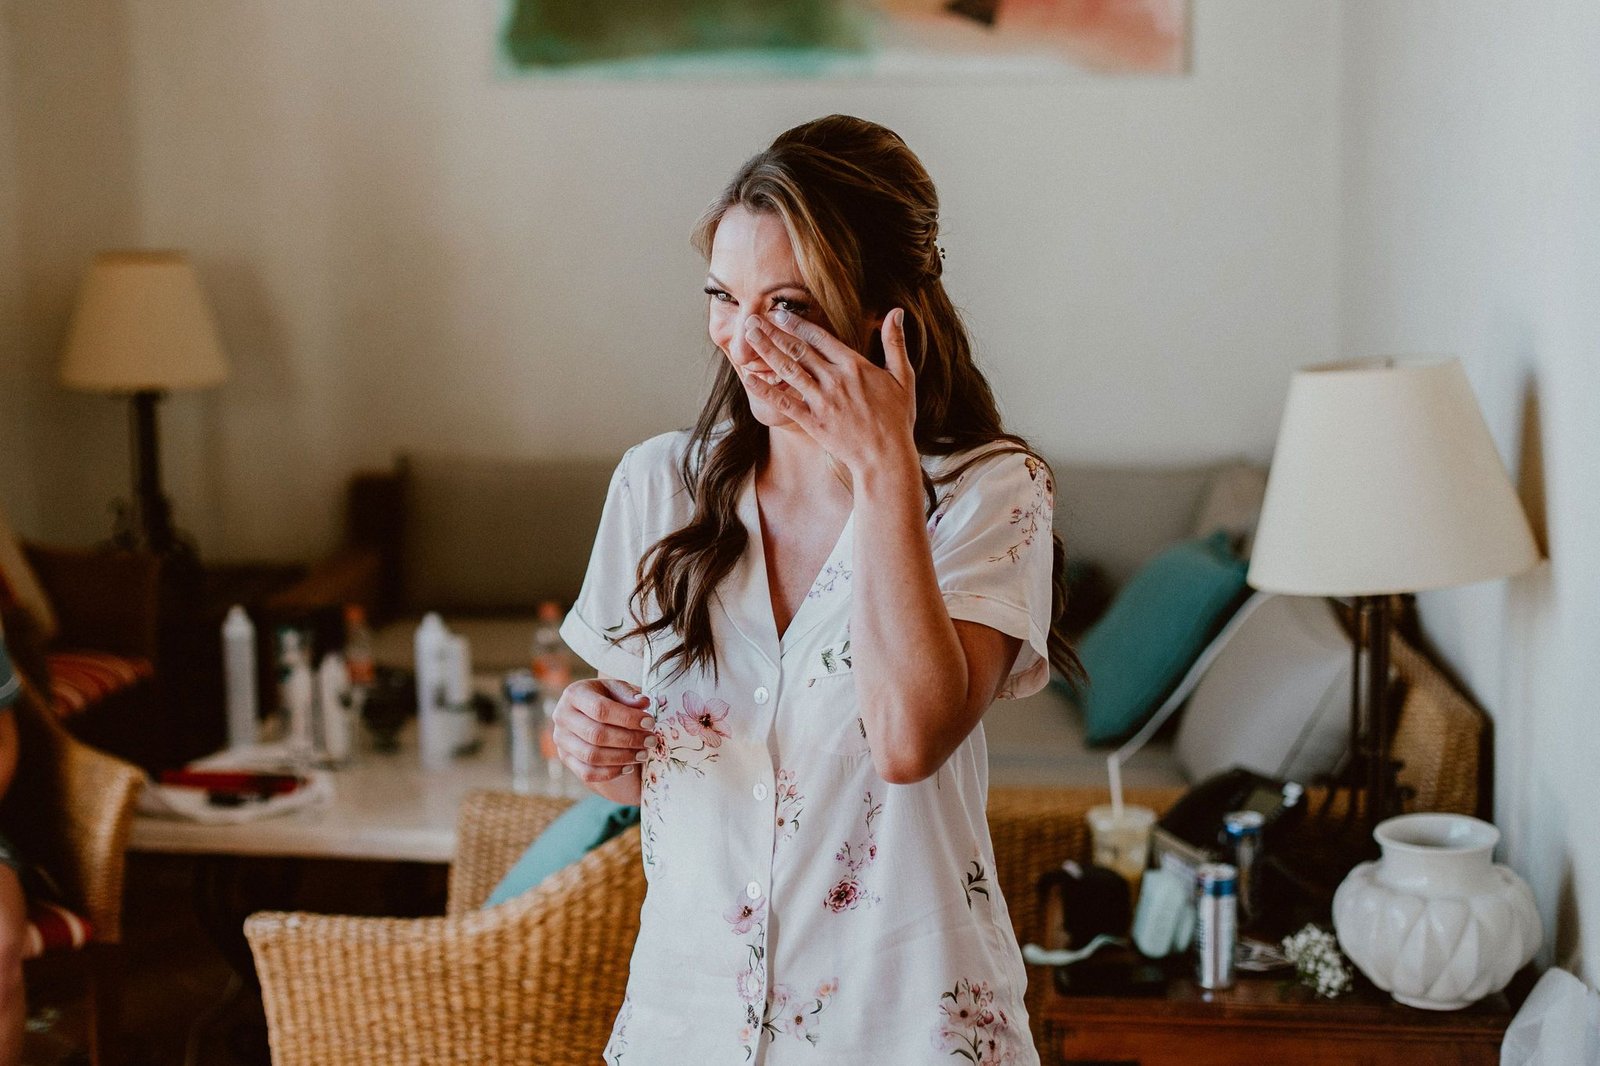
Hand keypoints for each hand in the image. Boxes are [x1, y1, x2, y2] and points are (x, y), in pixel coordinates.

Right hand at [551, 678, 654, 785]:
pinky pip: (587, 773)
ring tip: (643, 754)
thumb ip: (629, 694)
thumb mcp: (617, 689)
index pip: (600, 709)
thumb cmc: (608, 698)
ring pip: (591, 756)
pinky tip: (629, 767)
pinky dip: (611, 772)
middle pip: (596, 734)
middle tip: (651, 741)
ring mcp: (561, 740)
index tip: (650, 722)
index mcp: (574, 694)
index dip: (627, 718)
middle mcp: (562, 716)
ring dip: (622, 758)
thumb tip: (643, 703)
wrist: (590, 713)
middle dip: (628, 740)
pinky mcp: (566, 758)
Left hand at [741, 307, 916, 476]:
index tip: (780, 313)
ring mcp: (821, 401)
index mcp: (854, 366)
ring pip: (788, 370)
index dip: (798, 324)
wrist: (886, 457)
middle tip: (753, 318)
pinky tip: (749, 378)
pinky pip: (784, 403)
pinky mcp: (812, 422)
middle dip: (774, 332)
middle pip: (798, 349)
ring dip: (766, 351)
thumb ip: (895, 343)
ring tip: (748, 336)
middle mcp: (834, 380)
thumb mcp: (903, 377)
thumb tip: (897, 311)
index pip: (820, 337)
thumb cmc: (897, 419)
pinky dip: (766, 390)